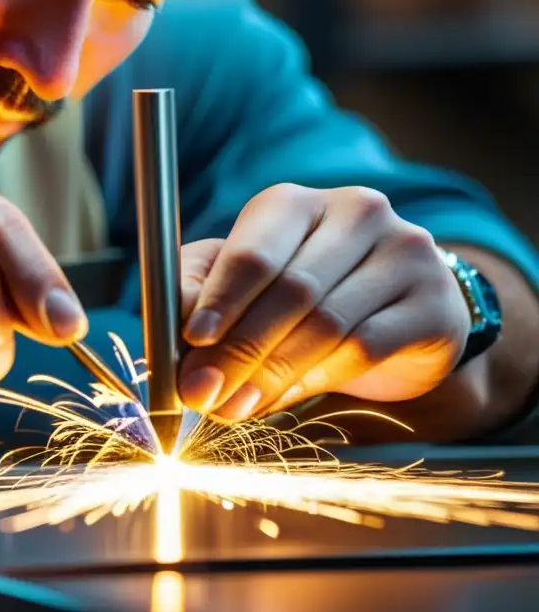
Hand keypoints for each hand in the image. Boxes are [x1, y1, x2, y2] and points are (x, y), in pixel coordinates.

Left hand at [177, 184, 470, 420]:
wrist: (395, 310)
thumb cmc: (301, 291)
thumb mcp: (242, 284)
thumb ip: (202, 297)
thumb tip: (177, 342)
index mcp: (295, 204)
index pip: (254, 251)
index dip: (220, 299)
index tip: (194, 340)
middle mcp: (355, 213)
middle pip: (289, 291)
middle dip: (239, 350)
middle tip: (204, 393)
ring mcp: (403, 254)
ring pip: (326, 324)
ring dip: (271, 374)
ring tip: (234, 407)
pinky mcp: (433, 303)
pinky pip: (365, 348)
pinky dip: (315, 380)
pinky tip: (284, 399)